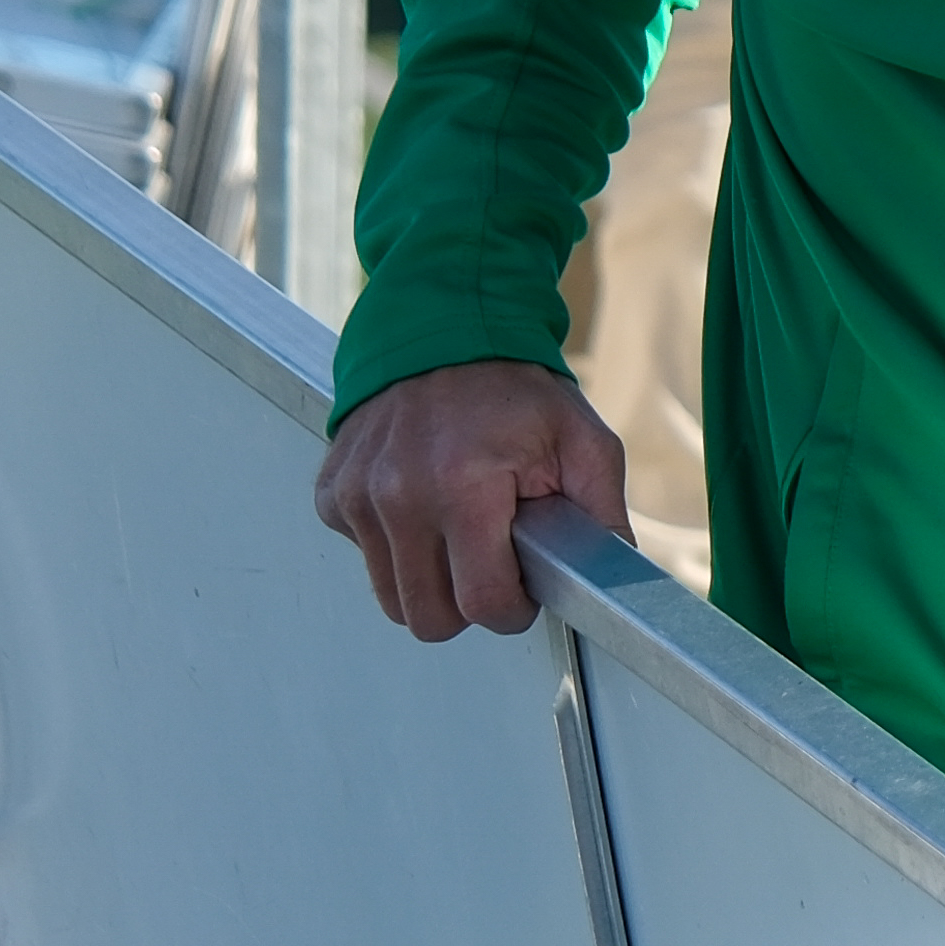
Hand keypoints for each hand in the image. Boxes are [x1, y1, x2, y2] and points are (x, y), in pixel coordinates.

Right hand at [314, 358, 626, 637]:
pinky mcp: (333, 493)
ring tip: (458, 532)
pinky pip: (364, 556)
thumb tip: (611, 582)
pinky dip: (395, 547)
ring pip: (392, 597)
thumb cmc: (514, 389)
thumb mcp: (584, 443)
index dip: (512, 608)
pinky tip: (422, 505)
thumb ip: (602, 517)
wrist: (442, 327)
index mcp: (464, 486)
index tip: (522, 586)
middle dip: (466, 604)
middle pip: (428, 617)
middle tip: (490, 562)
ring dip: (429, 580)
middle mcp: (399, 494)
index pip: (482, 604)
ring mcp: (358, 494)